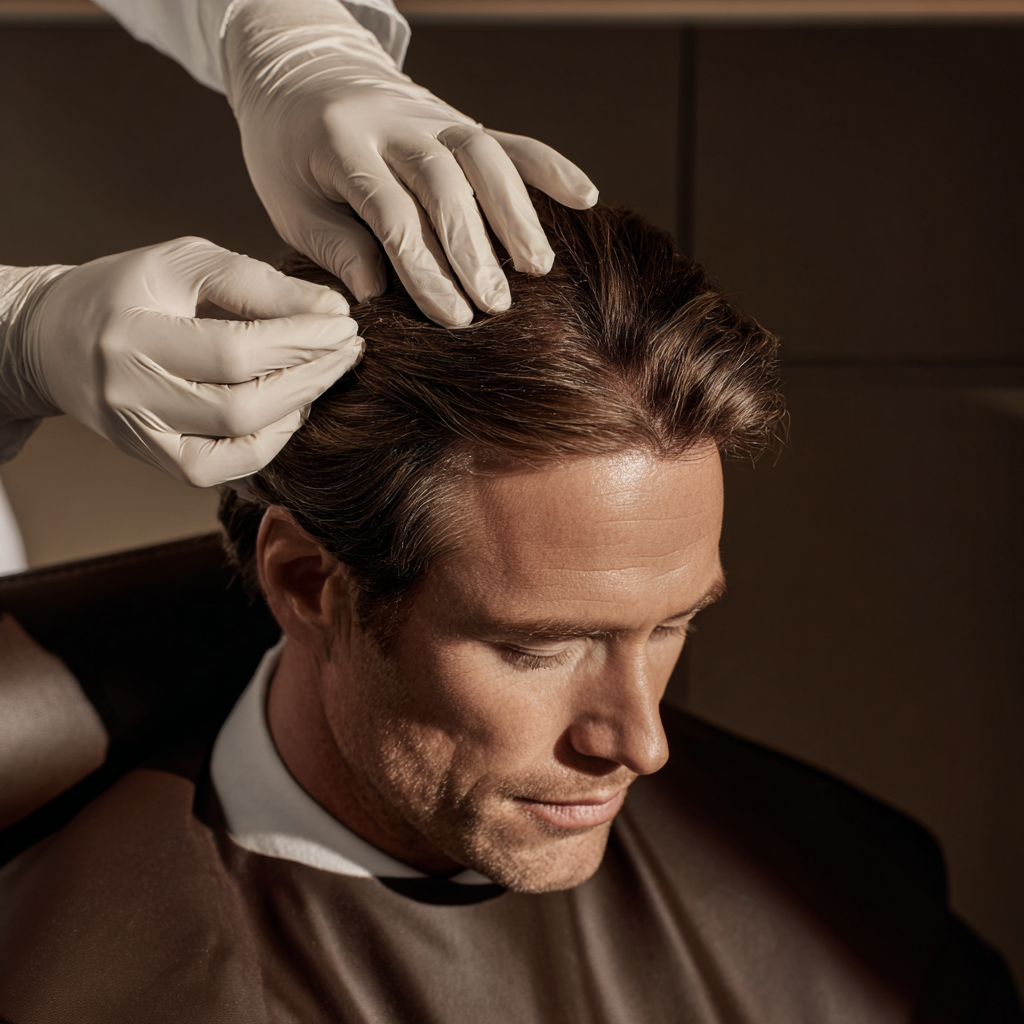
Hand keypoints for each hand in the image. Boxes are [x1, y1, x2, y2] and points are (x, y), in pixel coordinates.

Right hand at [1, 237, 362, 486]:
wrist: (54, 339)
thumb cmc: (125, 293)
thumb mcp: (183, 264)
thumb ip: (257, 284)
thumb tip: (331, 310)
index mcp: (129, 337)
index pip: (233, 351)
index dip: (299, 340)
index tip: (345, 322)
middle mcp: (130, 397)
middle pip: (242, 404)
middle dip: (310, 376)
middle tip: (351, 348)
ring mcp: (142, 439)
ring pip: (240, 443)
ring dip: (300, 409)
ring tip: (331, 372)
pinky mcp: (158, 462)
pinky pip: (228, 467)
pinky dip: (273, 440)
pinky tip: (295, 407)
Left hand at [223, 0, 597, 327]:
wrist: (298, 76)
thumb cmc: (288, 155)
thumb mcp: (288, 203)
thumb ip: (332, 243)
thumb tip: (376, 290)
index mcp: (341, 145)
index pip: (392, 213)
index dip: (424, 270)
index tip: (451, 318)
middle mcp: (393, 124)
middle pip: (445, 186)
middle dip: (474, 250)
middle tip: (496, 305)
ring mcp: (432, 117)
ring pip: (484, 157)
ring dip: (517, 213)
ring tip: (539, 268)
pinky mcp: (458, 119)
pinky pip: (509, 137)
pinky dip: (549, 165)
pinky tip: (585, 196)